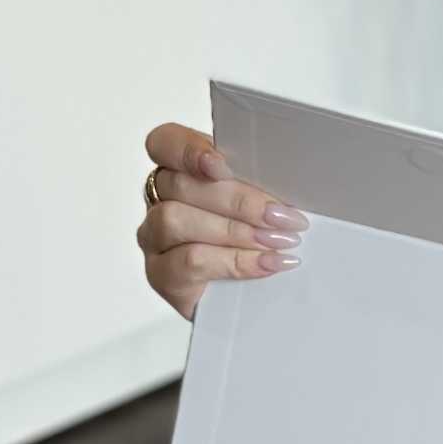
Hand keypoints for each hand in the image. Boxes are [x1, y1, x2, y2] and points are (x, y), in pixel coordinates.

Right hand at [138, 122, 307, 321]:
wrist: (246, 299)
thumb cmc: (253, 244)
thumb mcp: (260, 207)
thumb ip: (258, 187)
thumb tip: (288, 181)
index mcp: (179, 172)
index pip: (166, 144)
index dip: (188, 150)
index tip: (222, 165)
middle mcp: (158, 201)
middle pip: (180, 185)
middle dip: (238, 200)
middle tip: (282, 216)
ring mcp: (155, 238)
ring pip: (177, 219)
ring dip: (235, 230)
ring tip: (278, 242)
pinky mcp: (161, 275)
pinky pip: (190, 261)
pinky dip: (234, 261)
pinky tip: (268, 263)